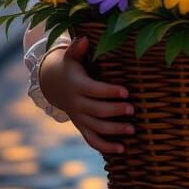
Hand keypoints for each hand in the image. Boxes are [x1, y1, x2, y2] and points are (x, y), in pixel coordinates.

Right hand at [40, 36, 132, 154]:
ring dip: (114, 130)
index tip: (126, 91)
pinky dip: (106, 146)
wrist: (55, 84)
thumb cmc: (71, 66)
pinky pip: (92, 140)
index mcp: (77, 85)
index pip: (94, 90)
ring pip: (96, 127)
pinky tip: (122, 150)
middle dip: (115, 111)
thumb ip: (77, 48)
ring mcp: (79, 117)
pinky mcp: (81, 126)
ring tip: (132, 130)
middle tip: (133, 110)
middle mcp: (77, 104)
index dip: (109, 91)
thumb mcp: (71, 56)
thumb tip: (84, 38)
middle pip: (96, 110)